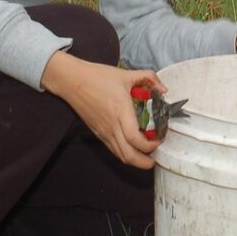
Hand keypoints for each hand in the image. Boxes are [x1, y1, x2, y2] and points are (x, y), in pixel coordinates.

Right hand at [40, 51, 163, 168]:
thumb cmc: (98, 76)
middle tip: (156, 157)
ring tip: (148, 156)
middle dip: (145, 162)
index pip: (136, 139)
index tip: (160, 138)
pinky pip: (113, 150)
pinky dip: (125, 154)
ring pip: (120, 156)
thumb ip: (149, 78)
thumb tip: (164, 90)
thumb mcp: (126, 73)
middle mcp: (112, 126)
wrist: (72, 81)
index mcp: (121, 111)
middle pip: (129, 155)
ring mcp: (104, 132)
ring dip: (136, 161)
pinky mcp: (98, 133)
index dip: (150, 145)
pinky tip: (133, 149)